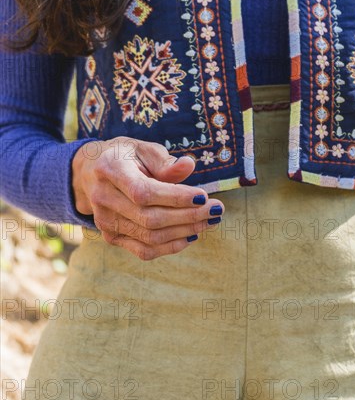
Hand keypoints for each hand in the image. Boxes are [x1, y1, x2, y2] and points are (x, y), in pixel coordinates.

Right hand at [71, 137, 223, 260]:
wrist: (92, 172)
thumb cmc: (127, 157)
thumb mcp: (144, 149)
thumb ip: (165, 161)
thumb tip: (188, 166)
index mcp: (109, 170)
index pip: (144, 192)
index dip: (175, 197)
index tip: (204, 196)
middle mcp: (102, 198)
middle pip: (150, 218)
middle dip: (189, 216)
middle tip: (217, 209)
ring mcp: (104, 221)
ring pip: (150, 237)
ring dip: (185, 231)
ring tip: (211, 220)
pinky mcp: (111, 236)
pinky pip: (144, 250)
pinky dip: (171, 246)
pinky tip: (192, 234)